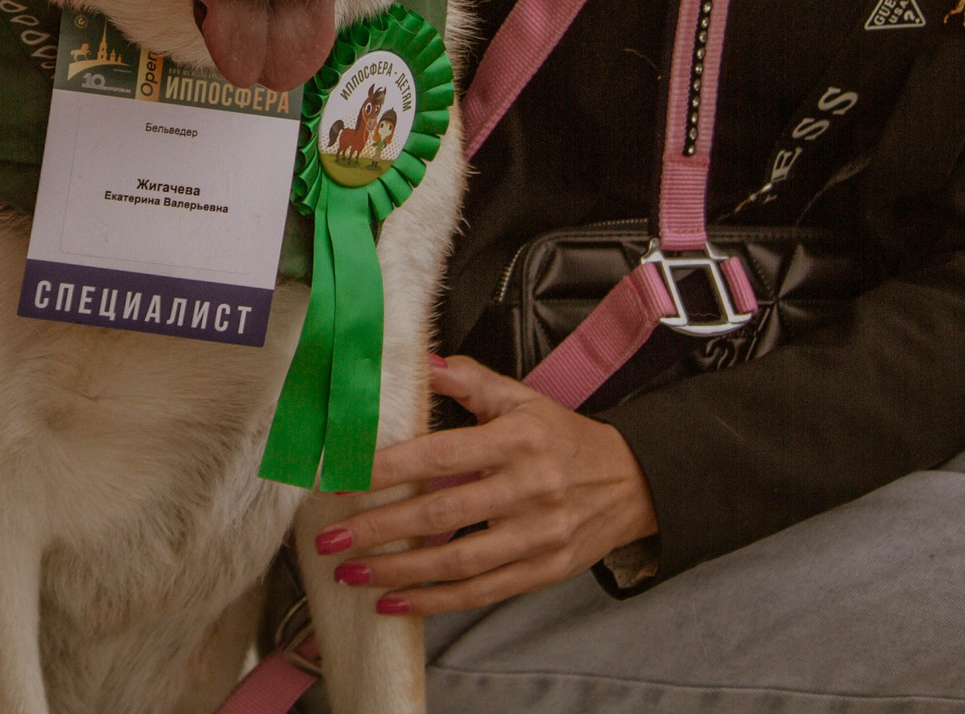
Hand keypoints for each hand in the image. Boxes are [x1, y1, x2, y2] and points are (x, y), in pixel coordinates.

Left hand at [313, 356, 657, 618]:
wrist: (634, 482)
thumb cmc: (564, 437)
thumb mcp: (522, 398)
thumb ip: (469, 380)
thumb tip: (420, 363)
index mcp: (517, 439)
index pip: (440, 456)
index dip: (388, 470)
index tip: (341, 480)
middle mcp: (528, 488)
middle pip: (441, 514)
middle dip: (379, 529)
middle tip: (330, 540)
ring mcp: (538, 535)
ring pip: (456, 562)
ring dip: (397, 572)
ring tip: (350, 574)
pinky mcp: (544, 571)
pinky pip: (480, 592)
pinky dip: (433, 601)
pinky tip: (393, 601)